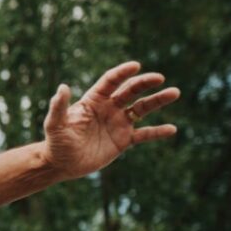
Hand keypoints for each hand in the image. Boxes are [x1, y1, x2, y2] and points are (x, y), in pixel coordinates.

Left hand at [41, 61, 179, 179]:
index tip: (135, 66)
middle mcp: (109, 108)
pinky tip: (172, 129)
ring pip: (142, 108)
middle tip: (159, 78)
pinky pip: (144, 134)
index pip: (110, 82)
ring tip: (174, 92)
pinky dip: (157, 132)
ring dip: (158, 100)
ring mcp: (118, 123)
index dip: (122, 73)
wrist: (61, 164)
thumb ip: (59, 107)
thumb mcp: (55, 124)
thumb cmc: (56, 142)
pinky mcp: (123, 140)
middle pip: (130, 91)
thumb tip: (62, 87)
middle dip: (145, 83)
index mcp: (94, 100)